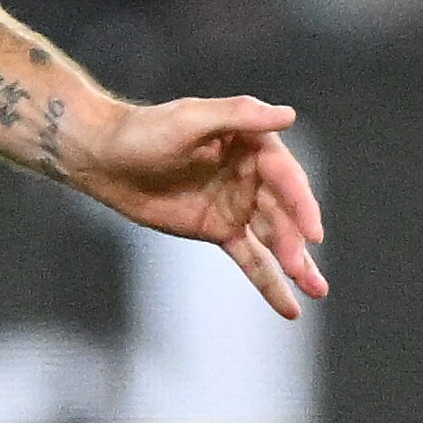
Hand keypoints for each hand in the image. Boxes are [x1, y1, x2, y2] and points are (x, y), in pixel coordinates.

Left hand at [58, 92, 330, 318]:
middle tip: (300, 266)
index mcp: (253, 143)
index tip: (312, 232)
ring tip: (317, 290)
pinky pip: (251, 259)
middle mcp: (252, 175)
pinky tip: (289, 307)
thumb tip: (289, 115)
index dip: (301, 204)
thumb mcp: (191, 119)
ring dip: (295, 263)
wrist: (106, 158)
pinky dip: (269, 282)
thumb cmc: (146, 130)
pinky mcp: (219, 230)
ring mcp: (238, 205)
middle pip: (281, 211)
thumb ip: (239, 115)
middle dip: (294, 240)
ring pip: (273, 237)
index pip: (285, 176)